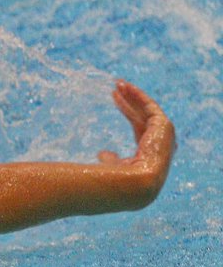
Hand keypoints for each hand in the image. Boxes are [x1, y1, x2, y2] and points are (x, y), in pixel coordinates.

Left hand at [97, 80, 175, 199]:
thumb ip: (111, 160)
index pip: (138, 126)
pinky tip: (125, 87)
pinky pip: (150, 106)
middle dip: (129, 100)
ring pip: (146, 109)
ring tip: (118, 83)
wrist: (136, 183)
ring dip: (133, 95)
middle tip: (116, 87)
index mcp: (150, 152)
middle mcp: (160, 142)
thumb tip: (103, 153)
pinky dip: (138, 95)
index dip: (127, 110)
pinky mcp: (164, 126)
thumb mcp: (114, 168)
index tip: (113, 98)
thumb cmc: (122, 181)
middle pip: (142, 115)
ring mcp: (164, 135)